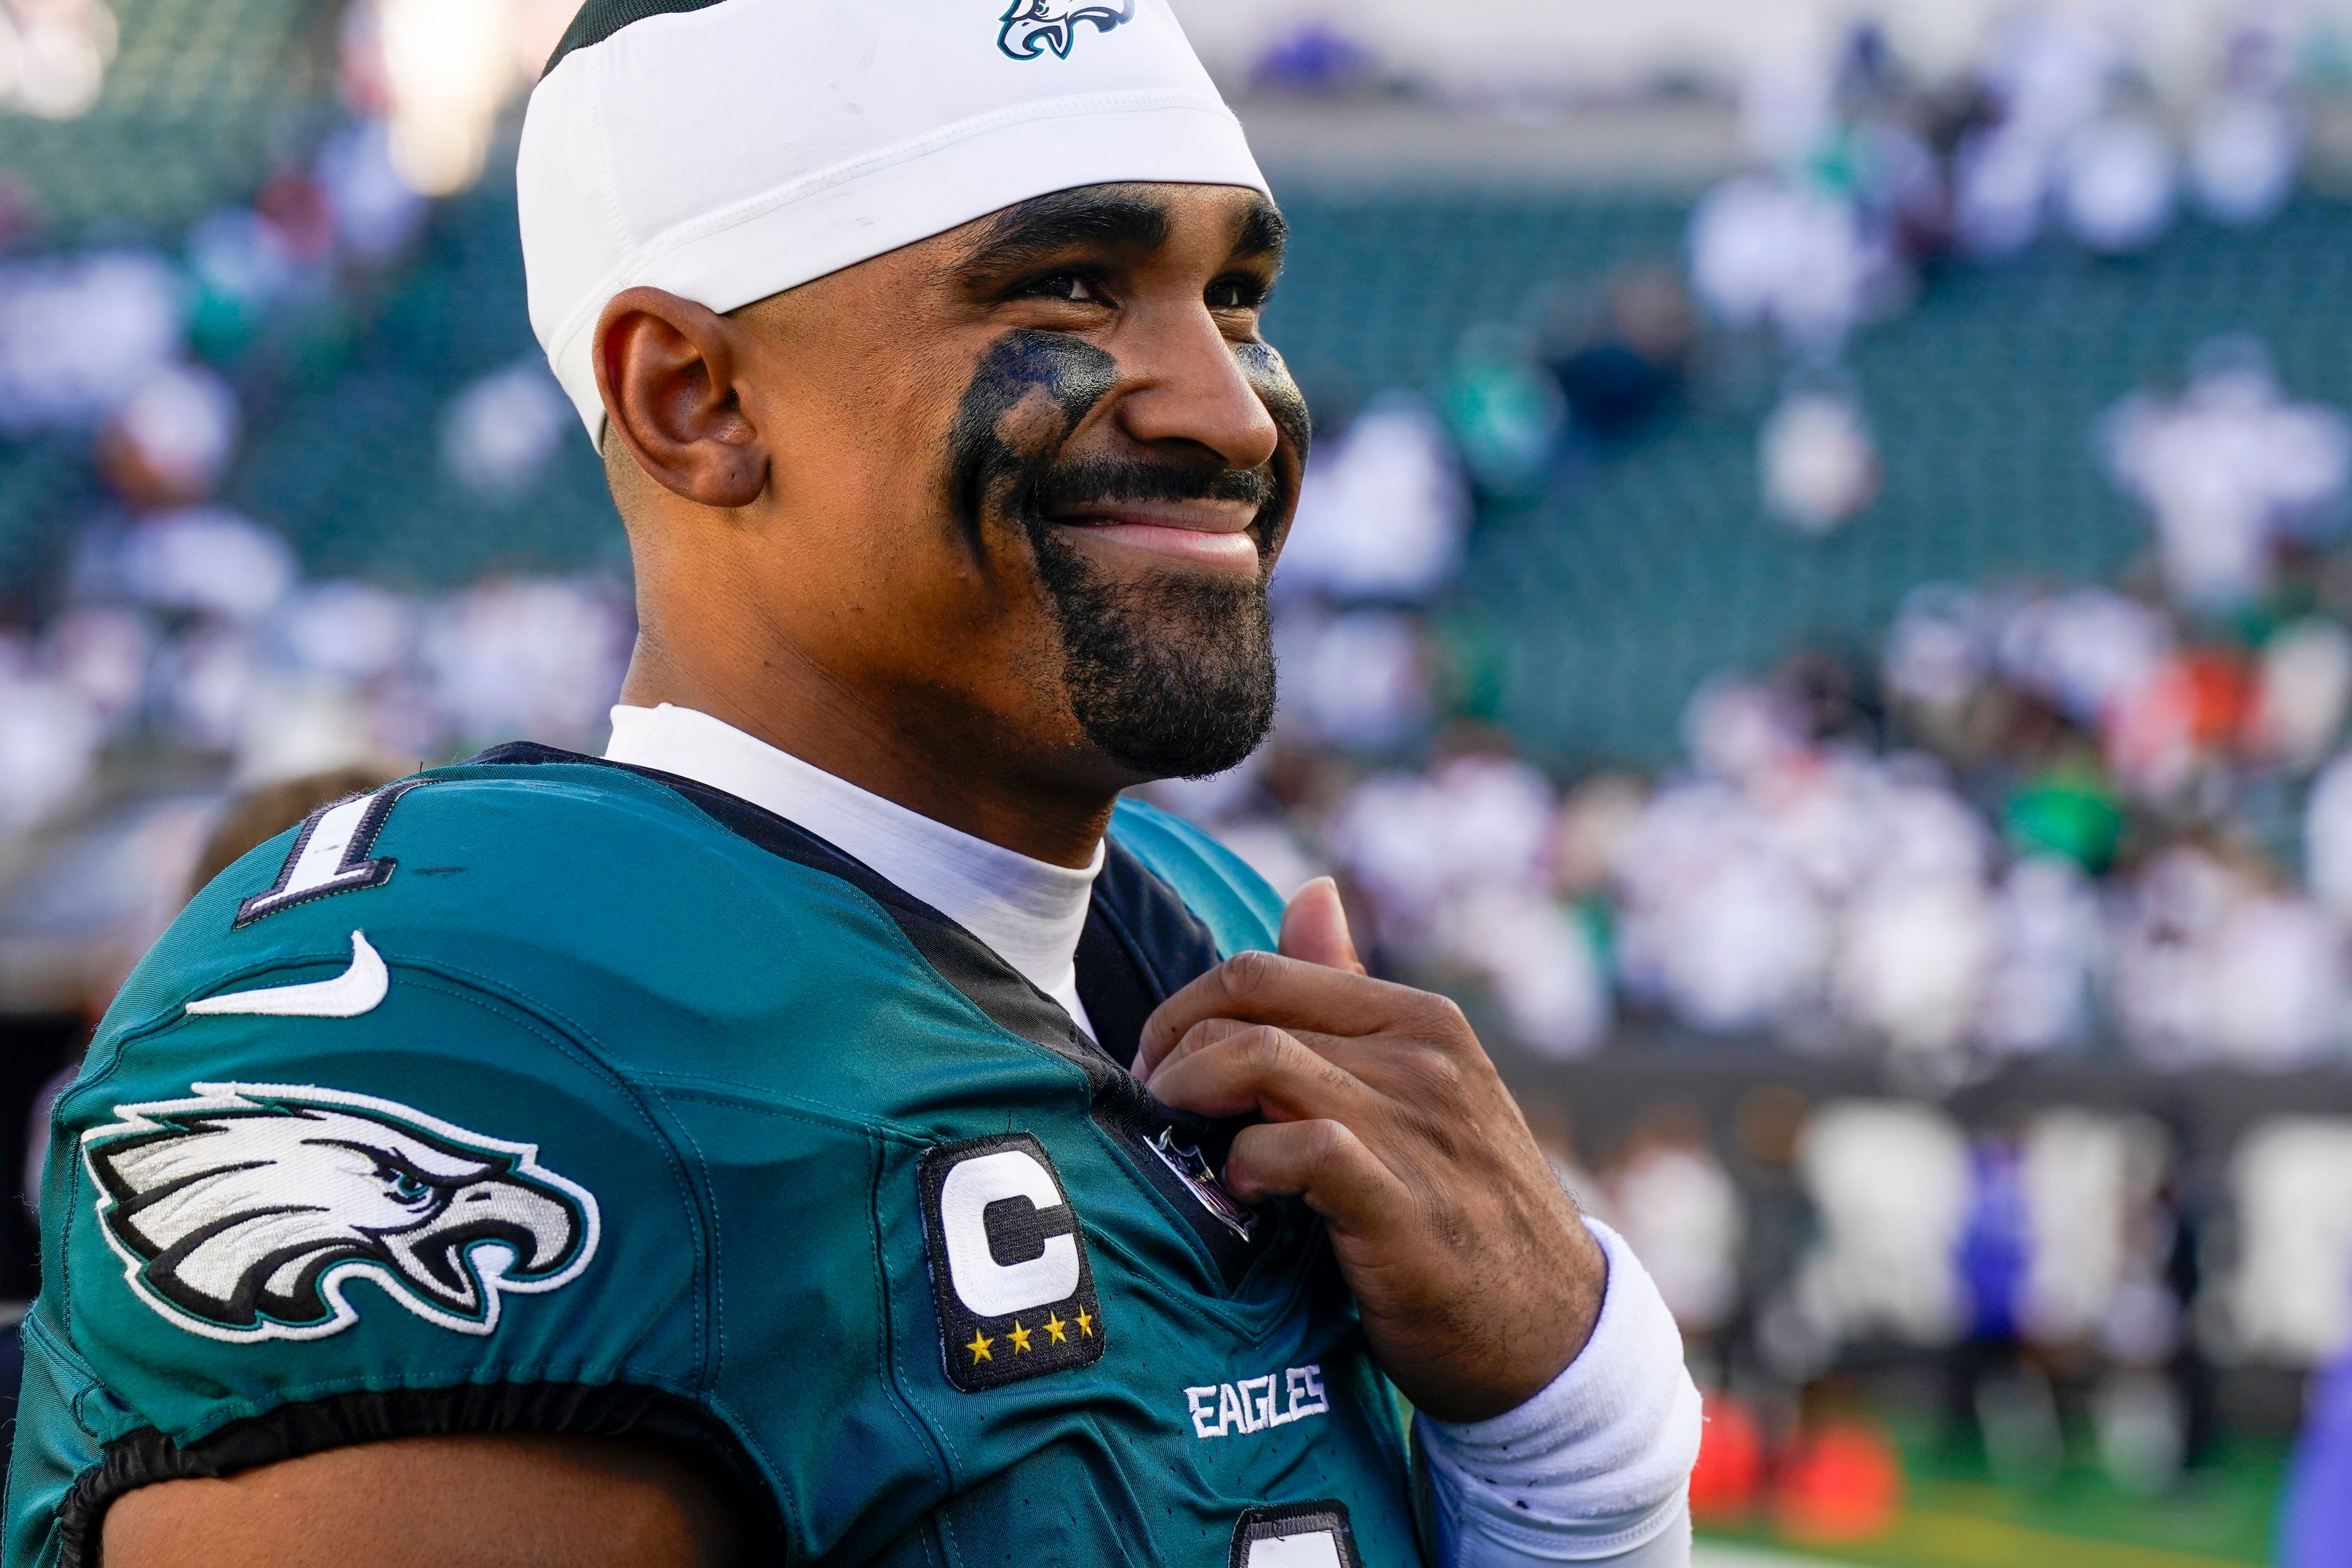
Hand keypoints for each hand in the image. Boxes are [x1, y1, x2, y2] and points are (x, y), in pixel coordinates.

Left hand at [1135, 878, 1606, 1423]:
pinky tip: (1244, 1191)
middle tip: (1150, 1109)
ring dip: (1192, 1100)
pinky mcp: (1404, 1205)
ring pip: (1259, 1063)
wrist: (1552, 1329)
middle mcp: (1421, 1058)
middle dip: (1169, 1055)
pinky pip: (1300, 1148)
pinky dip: (1248, 1163)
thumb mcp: (1419, 1085)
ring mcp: (1416, 1127)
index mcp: (1418, 1019)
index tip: (1155, 1065)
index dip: (1183, 1012)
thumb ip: (1352, 992)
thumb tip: (1310, 890)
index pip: (1262, 971)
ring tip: (1182, 1142)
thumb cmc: (1461, 1205)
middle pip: (1245, 1013)